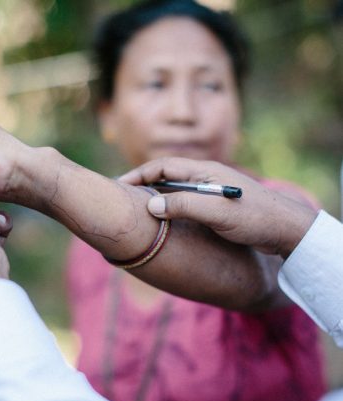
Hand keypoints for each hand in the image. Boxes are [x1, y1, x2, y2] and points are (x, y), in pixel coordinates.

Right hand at [119, 157, 316, 257]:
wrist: (286, 228)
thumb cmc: (254, 217)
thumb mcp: (217, 213)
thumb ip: (184, 206)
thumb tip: (150, 205)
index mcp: (204, 171)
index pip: (163, 167)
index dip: (139, 175)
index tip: (120, 186)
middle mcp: (205, 176)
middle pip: (166, 176)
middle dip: (143, 184)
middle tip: (124, 198)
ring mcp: (210, 190)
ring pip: (174, 189)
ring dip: (155, 196)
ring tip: (137, 208)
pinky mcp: (215, 204)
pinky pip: (184, 201)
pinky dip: (169, 206)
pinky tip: (164, 219)